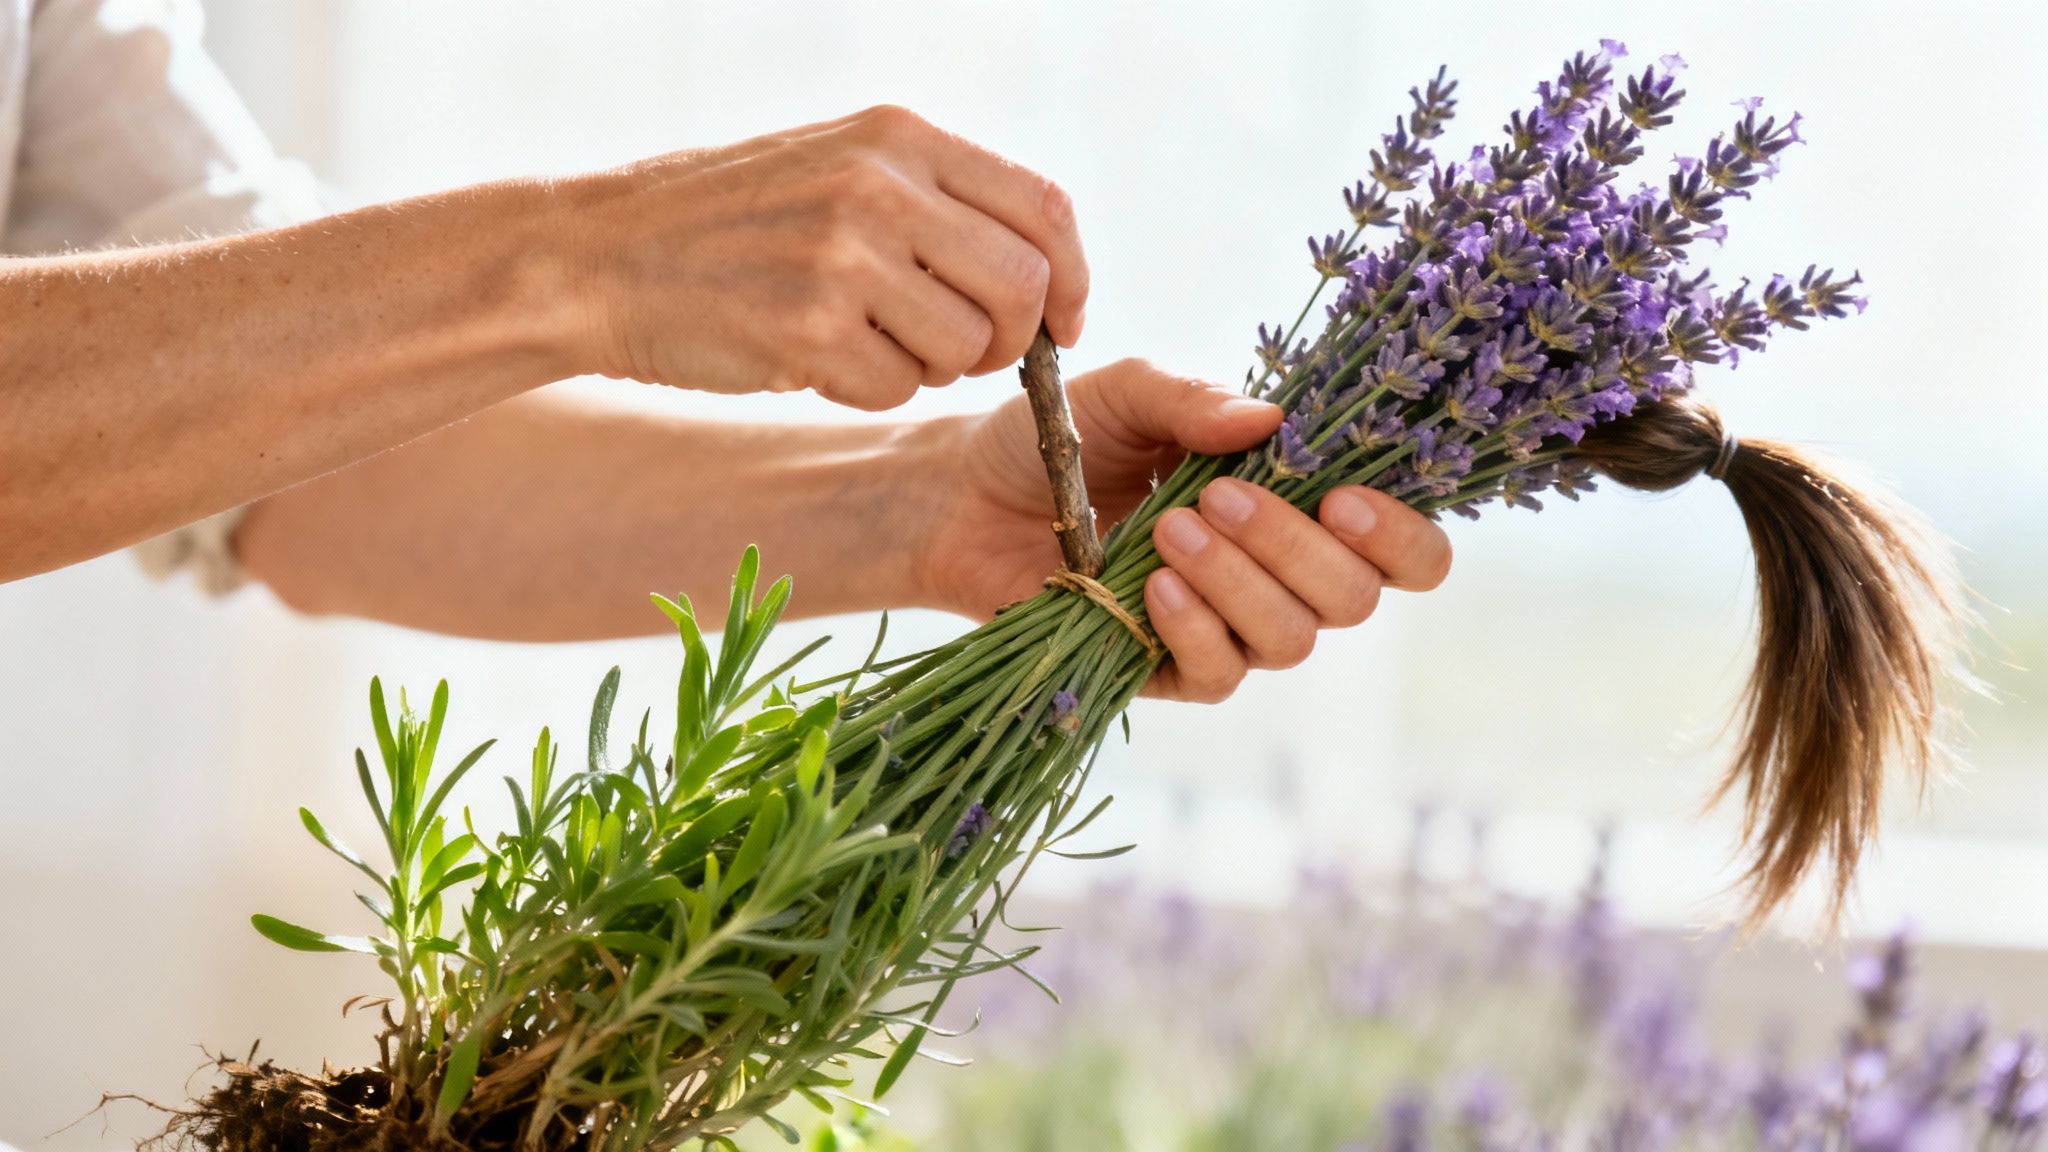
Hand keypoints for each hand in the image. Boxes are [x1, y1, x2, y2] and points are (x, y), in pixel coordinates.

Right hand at [563, 105, 1088, 410]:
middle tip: (962, 354)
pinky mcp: (806, 326)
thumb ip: (936, 202)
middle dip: (1010, 341)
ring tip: (864, 341)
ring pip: (965, 347)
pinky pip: (895, 388)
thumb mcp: (838, 167)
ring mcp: (843, 254)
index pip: (1044, 208)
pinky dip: (868, 391)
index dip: (1073, 279)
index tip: (1062, 324)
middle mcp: (880, 184)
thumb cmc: (730, 225)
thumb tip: (1043, 276)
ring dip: (931, 367)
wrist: (599, 256)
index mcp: (900, 138)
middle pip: (1022, 286)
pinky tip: (814, 357)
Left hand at [911, 359, 1453, 700]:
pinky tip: (1155, 586)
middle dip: (1299, 549)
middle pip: (1354, 598)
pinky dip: (1195, 629)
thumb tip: (1270, 421)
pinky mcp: (1166, 670)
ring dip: (1241, 584)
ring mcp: (1226, 628)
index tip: (1345, 499)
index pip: (1402, 549)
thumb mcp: (1128, 393)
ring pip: (1290, 640)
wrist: (963, 494)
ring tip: (1170, 527)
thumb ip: (1196, 400)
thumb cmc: (1061, 437)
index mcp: (1298, 505)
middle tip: (1223, 496)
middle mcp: (1279, 576)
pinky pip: (1219, 675)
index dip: (1400, 536)